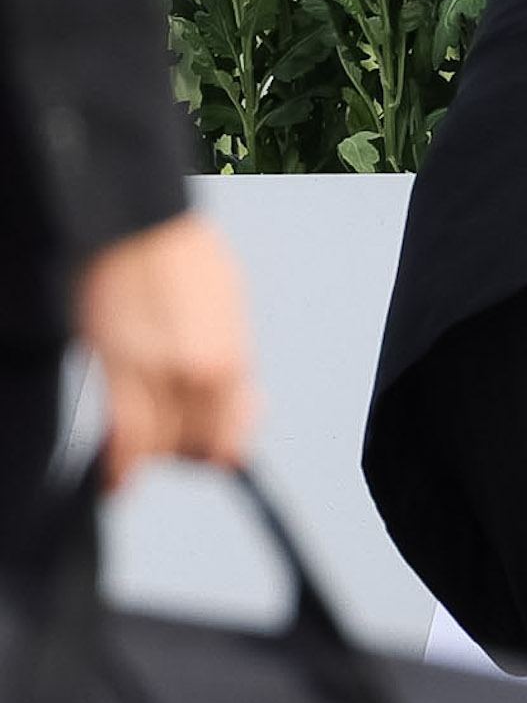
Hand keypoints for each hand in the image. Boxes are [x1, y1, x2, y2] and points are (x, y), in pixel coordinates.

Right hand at [72, 212, 256, 490]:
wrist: (140, 223)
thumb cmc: (181, 256)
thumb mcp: (227, 310)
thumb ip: (229, 360)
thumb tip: (238, 400)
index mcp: (232, 361)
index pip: (231, 441)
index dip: (218, 451)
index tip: (208, 454)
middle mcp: (200, 374)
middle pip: (193, 449)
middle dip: (181, 452)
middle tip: (167, 443)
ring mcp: (156, 374)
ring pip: (156, 449)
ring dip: (148, 454)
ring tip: (139, 448)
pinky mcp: (113, 367)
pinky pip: (120, 439)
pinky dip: (118, 468)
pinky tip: (116, 480)